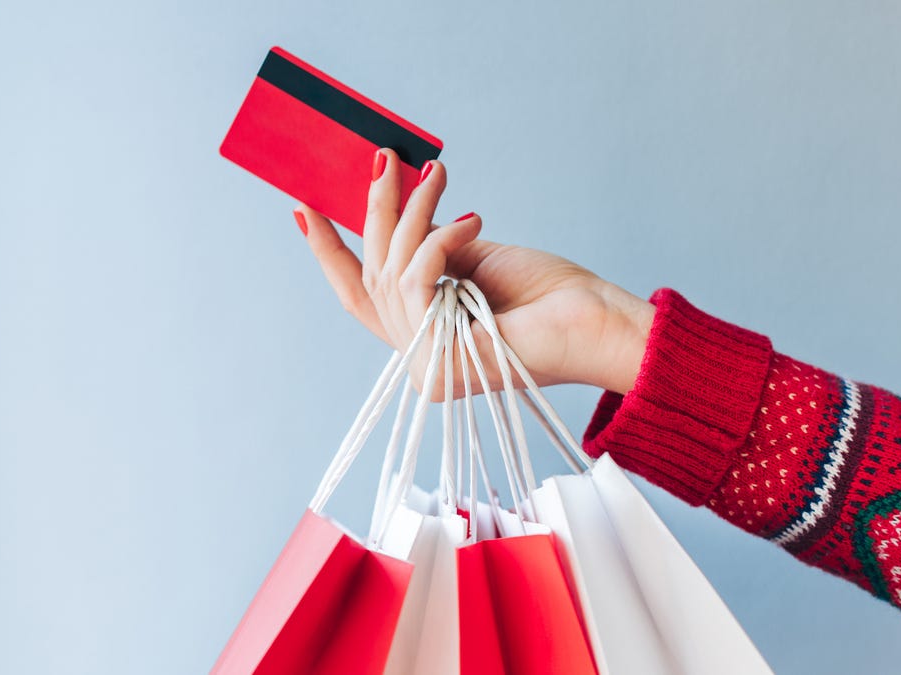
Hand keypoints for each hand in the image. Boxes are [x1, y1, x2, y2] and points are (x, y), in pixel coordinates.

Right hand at [295, 148, 653, 397]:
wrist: (597, 322)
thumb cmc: (550, 294)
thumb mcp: (476, 257)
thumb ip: (429, 246)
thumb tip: (395, 215)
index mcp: (424, 333)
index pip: (359, 295)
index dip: (329, 253)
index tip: (303, 206)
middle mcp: (417, 354)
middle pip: (373, 274)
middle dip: (375, 210)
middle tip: (385, 158)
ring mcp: (425, 363)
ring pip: (392, 271)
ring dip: (412, 213)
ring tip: (440, 175)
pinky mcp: (438, 361)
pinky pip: (418, 282)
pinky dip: (439, 241)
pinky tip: (472, 219)